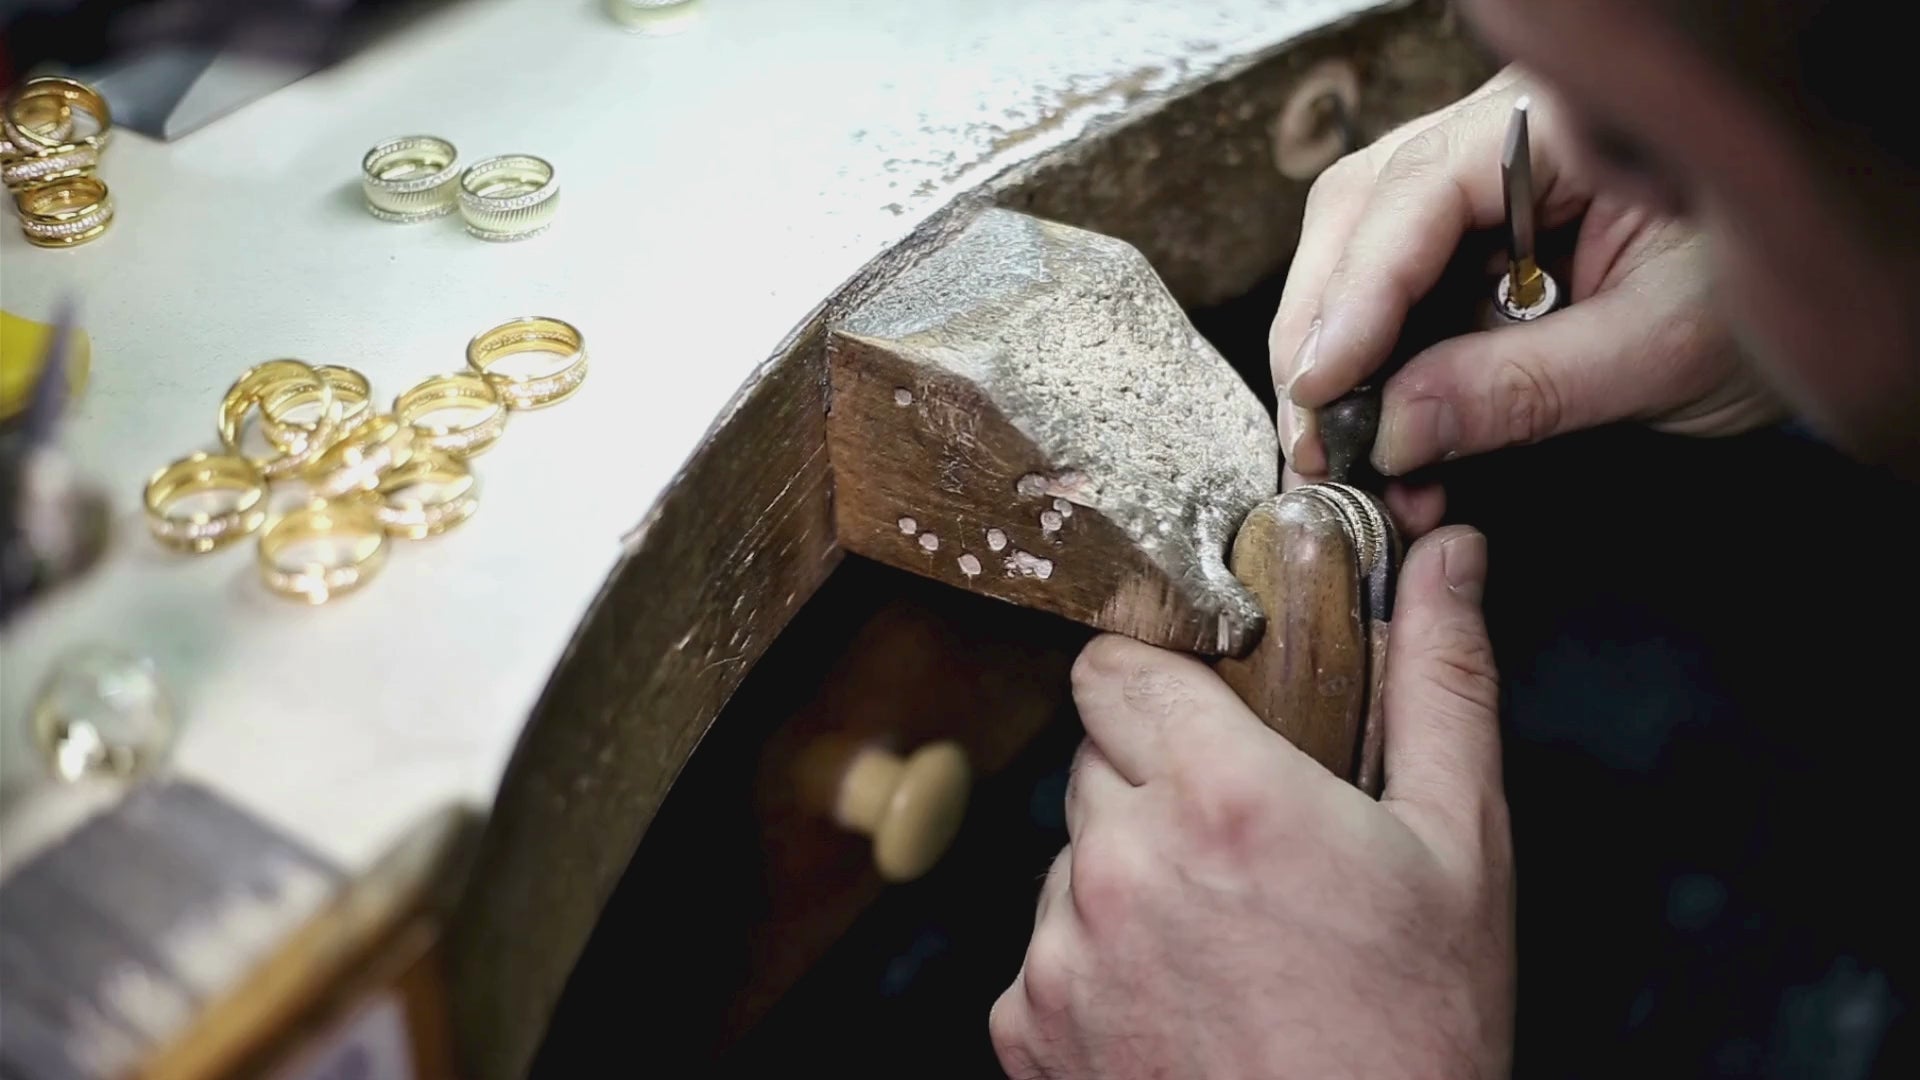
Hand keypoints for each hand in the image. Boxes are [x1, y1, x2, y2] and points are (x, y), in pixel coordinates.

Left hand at [990, 527, 1512, 1079]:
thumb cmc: (1417, 1038)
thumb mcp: (1463, 850)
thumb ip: (1442, 683)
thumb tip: (1447, 558)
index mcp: (1221, 795)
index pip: (1115, 666)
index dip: (1161, 680)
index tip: (1203, 710)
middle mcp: (1121, 863)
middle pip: (1096, 759)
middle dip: (1157, 781)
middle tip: (1243, 846)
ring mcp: (1062, 951)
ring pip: (1071, 856)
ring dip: (1127, 876)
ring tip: (1222, 942)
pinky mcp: (1026, 1026)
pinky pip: (1045, 952)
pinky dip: (1096, 965)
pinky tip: (1181, 1003)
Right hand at [1271, 68, 1779, 534]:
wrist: (1812, 311)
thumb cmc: (1762, 306)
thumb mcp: (1655, 352)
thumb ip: (1522, 388)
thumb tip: (1395, 431)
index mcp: (1560, 122)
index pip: (1416, 193)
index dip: (1354, 296)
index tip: (1322, 388)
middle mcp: (1500, 136)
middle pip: (1359, 214)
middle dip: (1321, 331)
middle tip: (1310, 439)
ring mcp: (1479, 188)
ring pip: (1358, 254)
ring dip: (1337, 360)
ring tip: (1341, 455)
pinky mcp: (1472, 246)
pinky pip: (1395, 298)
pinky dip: (1377, 372)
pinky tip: (1385, 441)